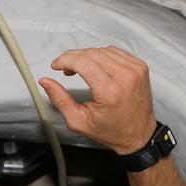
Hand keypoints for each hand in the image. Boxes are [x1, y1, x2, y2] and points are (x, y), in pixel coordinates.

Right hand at [38, 47, 157, 154]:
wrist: (138, 134)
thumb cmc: (111, 131)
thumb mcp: (78, 121)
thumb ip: (59, 100)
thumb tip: (46, 81)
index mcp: (110, 92)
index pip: (83, 62)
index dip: (65, 60)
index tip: (56, 65)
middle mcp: (125, 77)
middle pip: (91, 54)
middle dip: (73, 57)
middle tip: (65, 68)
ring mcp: (135, 70)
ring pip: (102, 50)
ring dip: (86, 56)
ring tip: (79, 69)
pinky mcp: (140, 67)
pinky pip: (115, 52)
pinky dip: (101, 56)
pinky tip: (95, 67)